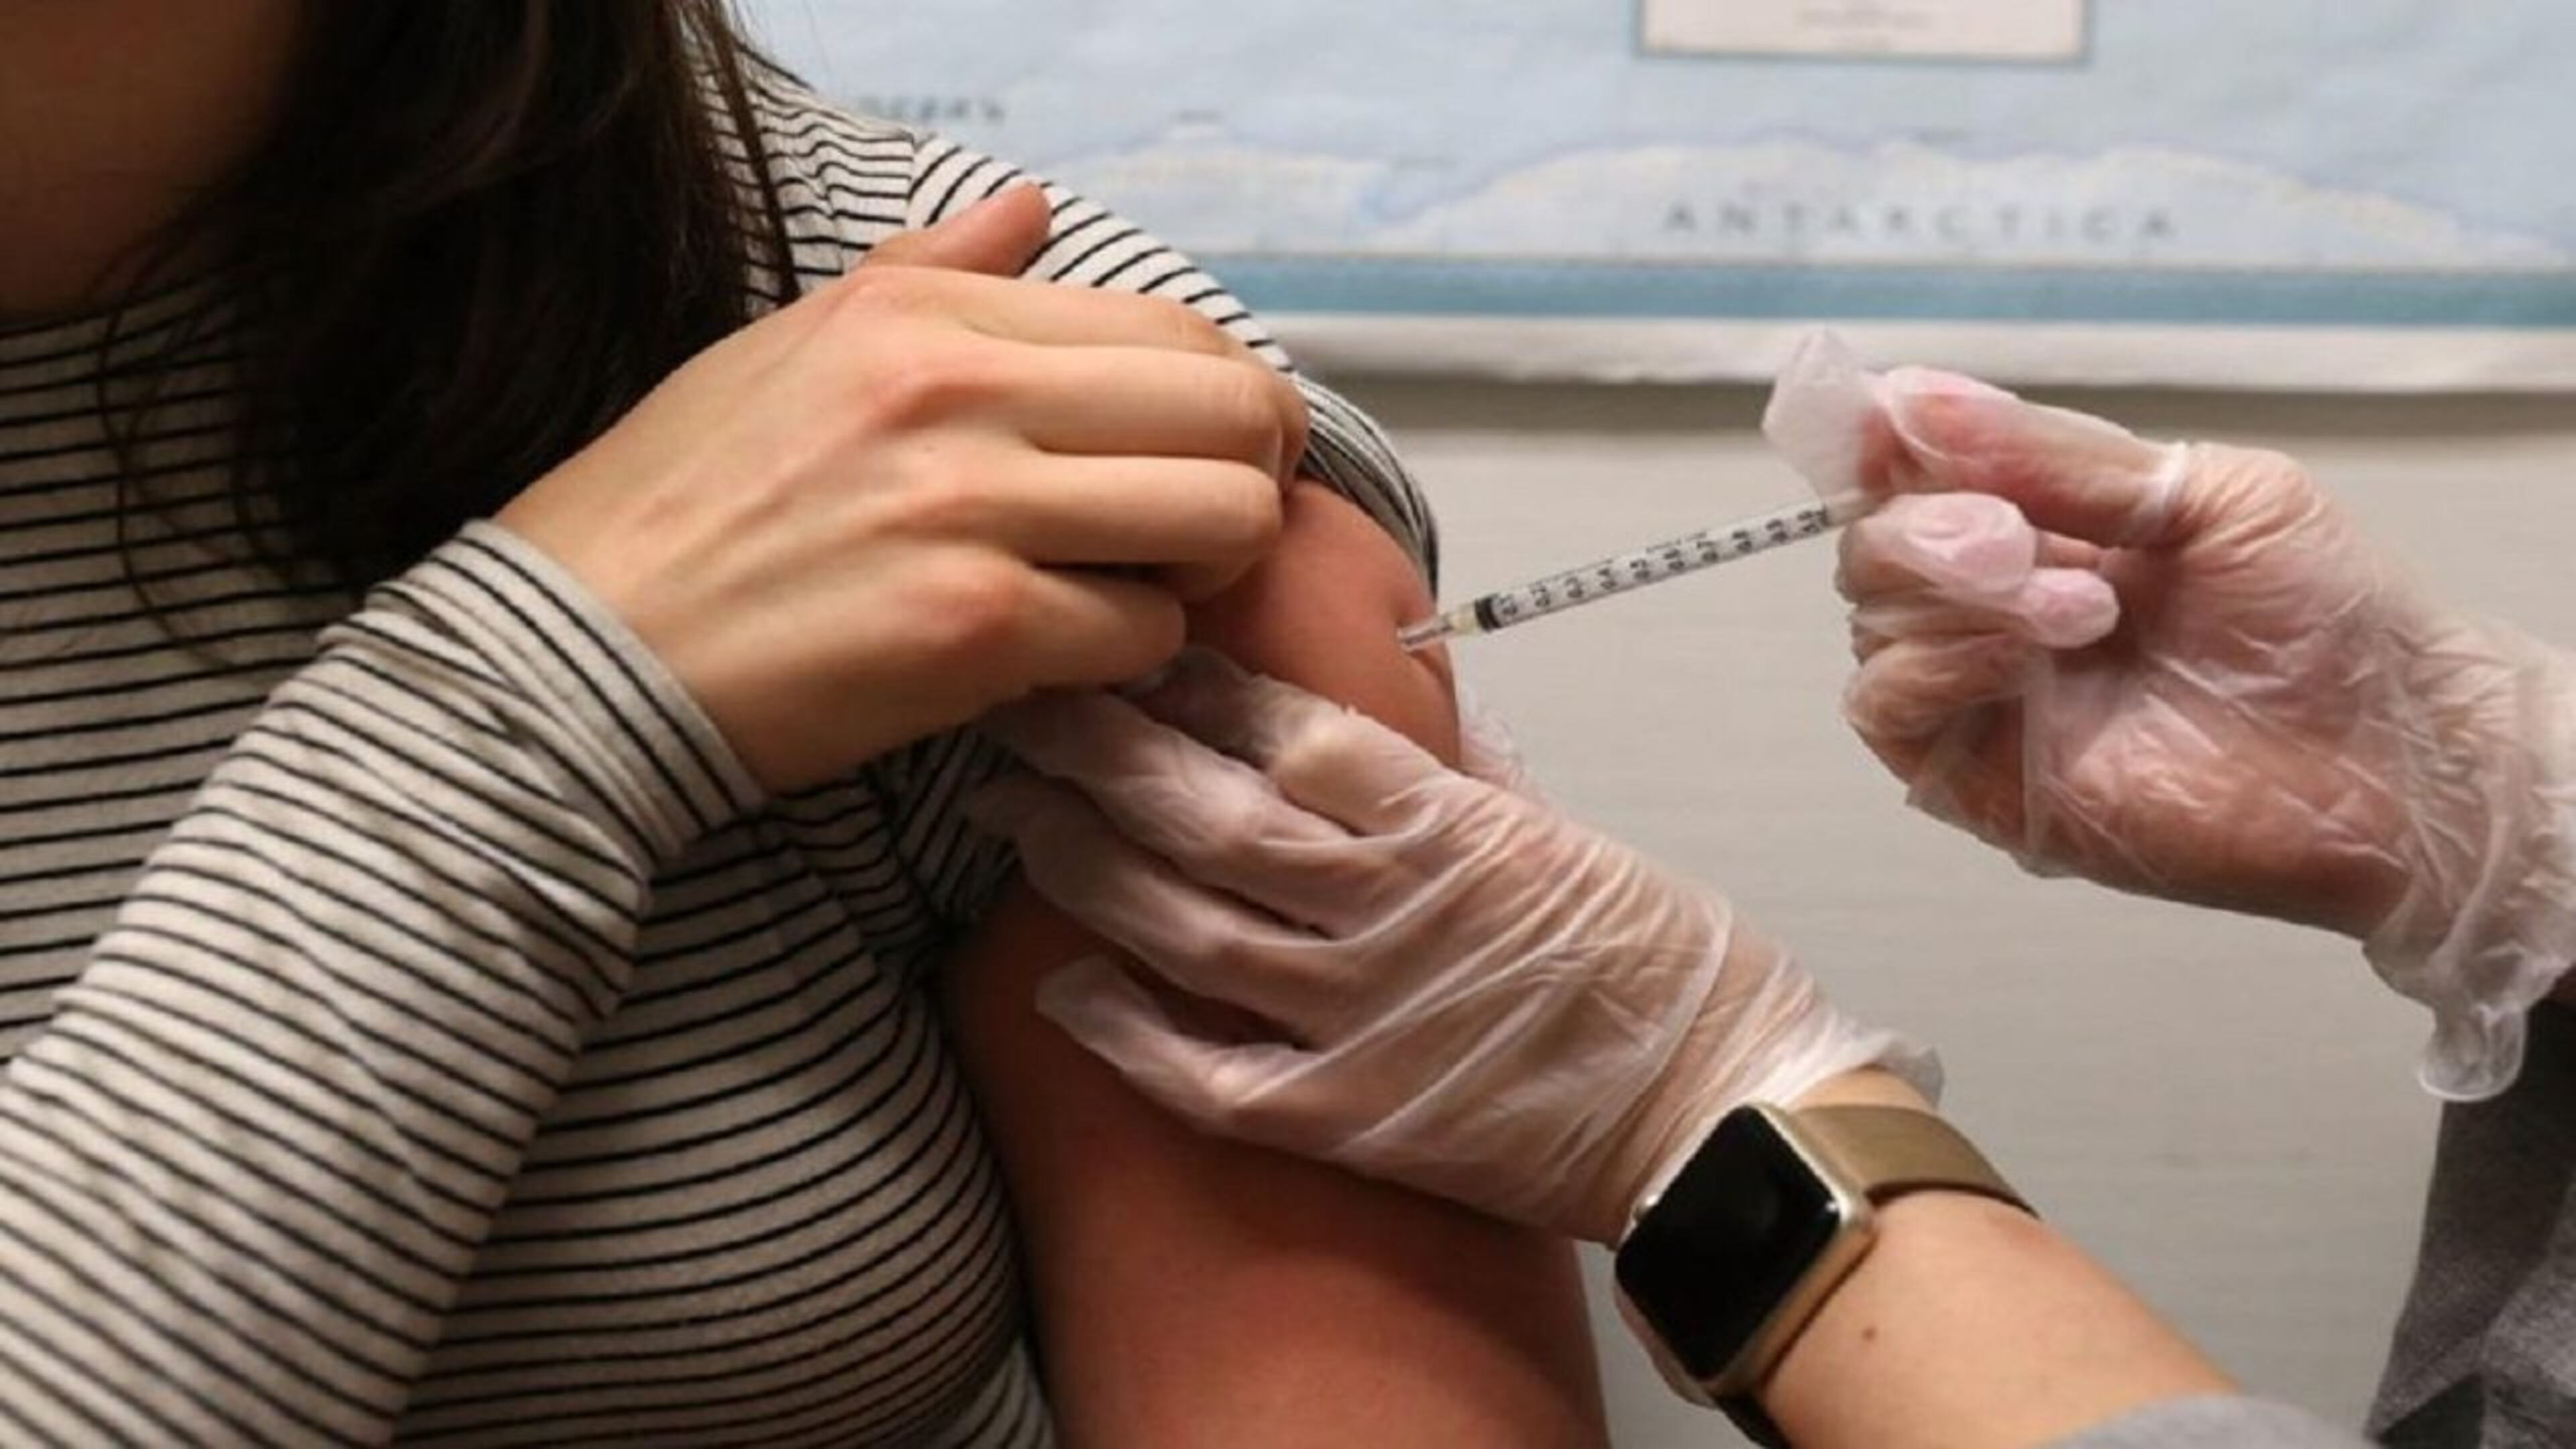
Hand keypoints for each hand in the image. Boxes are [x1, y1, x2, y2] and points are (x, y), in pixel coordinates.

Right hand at [496, 186, 1303, 792]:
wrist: (580, 654)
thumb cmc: (683, 505)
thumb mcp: (793, 348)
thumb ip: (929, 273)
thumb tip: (1031, 211)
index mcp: (926, 315)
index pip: (1177, 331)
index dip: (1227, 404)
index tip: (1194, 456)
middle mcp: (960, 391)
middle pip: (1233, 414)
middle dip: (1249, 482)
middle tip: (1194, 531)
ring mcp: (971, 509)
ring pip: (1218, 522)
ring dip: (1201, 571)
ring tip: (1133, 588)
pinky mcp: (972, 628)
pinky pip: (1142, 633)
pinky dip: (1124, 655)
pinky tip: (1059, 654)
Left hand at [968, 650, 1928, 1242]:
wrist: (1727, 1120)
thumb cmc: (1668, 972)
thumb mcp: (1573, 835)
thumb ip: (1471, 772)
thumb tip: (1401, 704)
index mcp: (1455, 827)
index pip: (1293, 732)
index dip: (1194, 684)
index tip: (1125, 645)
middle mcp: (1394, 912)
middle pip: (1211, 814)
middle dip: (1100, 753)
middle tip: (1019, 710)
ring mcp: (1365, 1021)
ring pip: (1189, 927)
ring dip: (1088, 867)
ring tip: (1016, 817)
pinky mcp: (1354, 1121)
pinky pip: (1210, 1077)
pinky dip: (1128, 1034)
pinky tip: (1063, 987)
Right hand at [1836, 373, 2575, 1096]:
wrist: (2394, 754)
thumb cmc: (2331, 622)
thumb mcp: (2206, 493)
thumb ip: (2058, 457)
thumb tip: (1915, 398)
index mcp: (2045, 528)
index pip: (1913, 473)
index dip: (1881, 441)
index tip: (1885, 419)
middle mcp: (1996, 610)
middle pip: (1874, 543)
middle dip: (1930, 524)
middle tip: (2018, 537)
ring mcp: (1984, 696)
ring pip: (1872, 621)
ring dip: (1955, 592)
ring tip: (2082, 608)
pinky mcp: (1978, 779)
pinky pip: (1887, 707)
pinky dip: (1934, 664)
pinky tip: (2023, 656)